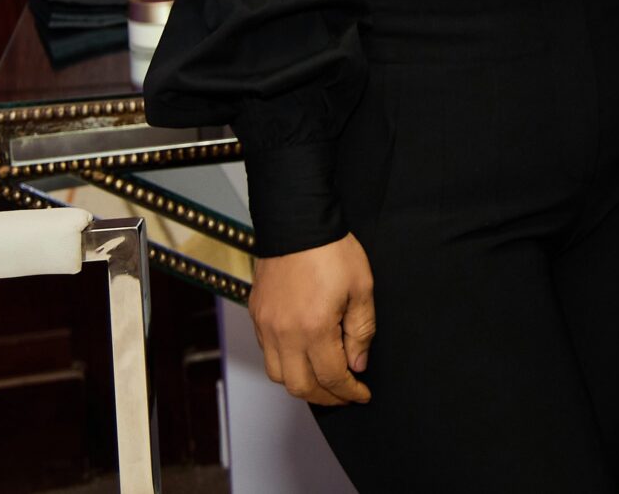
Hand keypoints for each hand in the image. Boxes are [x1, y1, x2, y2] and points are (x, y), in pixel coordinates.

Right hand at [248, 234, 376, 405]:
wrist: (297, 221)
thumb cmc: (333, 250)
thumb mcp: (362, 288)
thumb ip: (361, 330)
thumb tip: (357, 364)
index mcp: (314, 328)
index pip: (331, 377)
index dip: (349, 392)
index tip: (362, 394)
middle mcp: (284, 333)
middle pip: (300, 386)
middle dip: (326, 397)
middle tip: (345, 394)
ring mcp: (266, 325)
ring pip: (278, 375)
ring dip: (302, 384)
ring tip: (324, 379)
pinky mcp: (257, 315)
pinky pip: (267, 353)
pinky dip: (285, 364)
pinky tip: (303, 356)